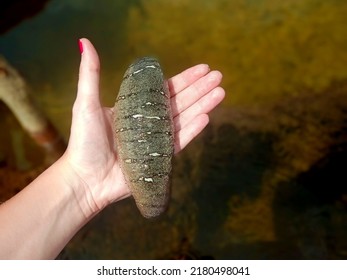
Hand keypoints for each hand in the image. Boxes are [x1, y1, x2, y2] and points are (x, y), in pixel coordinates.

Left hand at [62, 38, 224, 216]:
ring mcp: (156, 140)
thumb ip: (90, 74)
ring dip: (202, 105)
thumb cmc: (84, 142)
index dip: (184, 78)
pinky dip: (193, 130)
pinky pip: (180, 141)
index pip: (165, 89)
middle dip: (199, 88)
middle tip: (219, 76)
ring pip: (184, 118)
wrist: (86, 180)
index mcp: (135, 108)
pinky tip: (207, 117)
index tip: (202, 68)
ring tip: (220, 92)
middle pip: (179, 101)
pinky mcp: (160, 158)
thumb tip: (85, 41)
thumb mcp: (86, 104)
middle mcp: (149, 122)